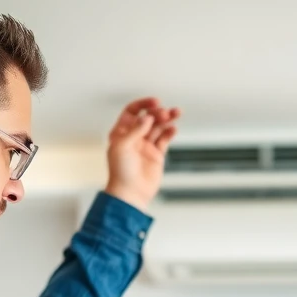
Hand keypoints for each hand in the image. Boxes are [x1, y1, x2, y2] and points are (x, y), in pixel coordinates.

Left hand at [104, 97, 180, 212]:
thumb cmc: (120, 172)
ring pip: (158, 127)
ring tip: (176, 113)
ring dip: (167, 119)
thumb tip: (147, 116)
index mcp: (121, 133)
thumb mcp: (123, 146)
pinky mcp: (157, 154)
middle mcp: (134, 137)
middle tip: (165, 113)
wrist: (130, 193)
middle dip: (157, 113)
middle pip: (148, 117)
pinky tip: (174, 128)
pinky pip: (164, 139)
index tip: (155, 102)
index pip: (132, 111)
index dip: (143, 104)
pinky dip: (170, 132)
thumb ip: (135, 129)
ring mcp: (146, 145)